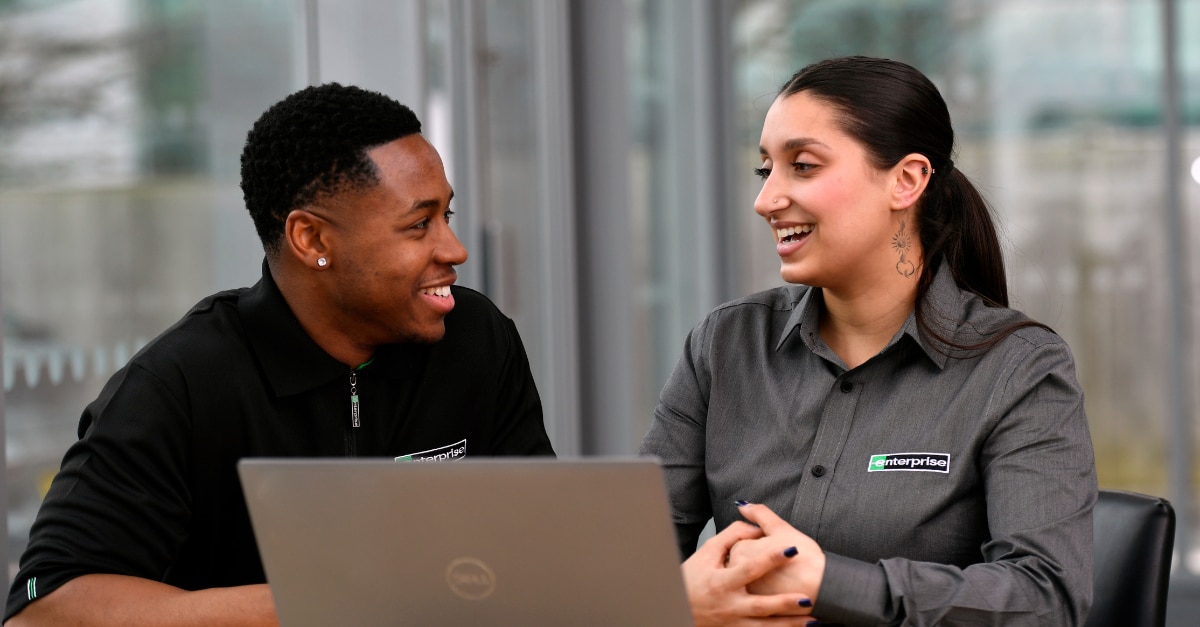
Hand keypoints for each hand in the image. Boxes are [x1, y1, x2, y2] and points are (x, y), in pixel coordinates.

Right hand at [682, 518, 815, 626]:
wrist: (675, 607)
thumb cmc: (691, 578)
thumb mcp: (707, 552)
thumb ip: (731, 536)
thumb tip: (755, 527)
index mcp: (722, 582)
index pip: (751, 568)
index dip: (772, 558)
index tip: (793, 548)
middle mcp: (729, 605)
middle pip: (761, 606)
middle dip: (785, 603)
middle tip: (808, 597)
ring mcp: (733, 622)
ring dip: (789, 624)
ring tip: (814, 620)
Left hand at [727, 502, 825, 600]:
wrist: (823, 589)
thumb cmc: (805, 559)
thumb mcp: (781, 529)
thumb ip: (759, 514)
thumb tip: (743, 505)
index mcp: (740, 552)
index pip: (740, 543)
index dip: (760, 543)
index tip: (775, 547)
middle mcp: (737, 574)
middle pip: (740, 563)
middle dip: (756, 560)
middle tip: (779, 564)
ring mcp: (745, 593)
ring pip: (745, 581)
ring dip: (759, 577)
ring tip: (778, 577)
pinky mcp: (755, 609)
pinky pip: (754, 598)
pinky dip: (764, 592)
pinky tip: (778, 590)